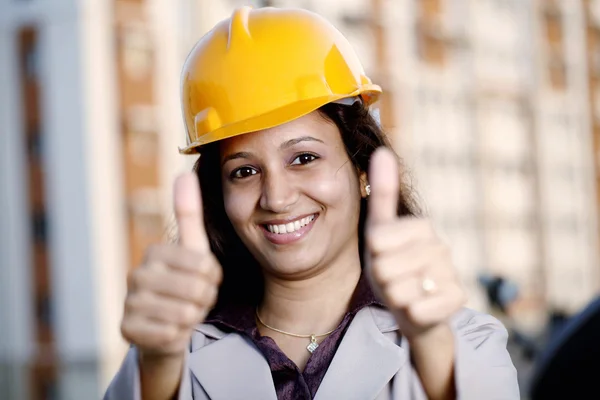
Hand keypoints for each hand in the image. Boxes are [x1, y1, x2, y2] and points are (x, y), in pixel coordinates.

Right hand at [120, 173, 222, 357]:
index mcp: (155, 252)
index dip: (213, 278)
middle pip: (197, 290)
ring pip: (185, 314)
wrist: (164, 326)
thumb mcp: (192, 249)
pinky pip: (172, 334)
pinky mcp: (127, 330)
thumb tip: (185, 173)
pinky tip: (170, 329)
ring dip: (192, 317)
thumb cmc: (183, 284)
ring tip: (183, 312)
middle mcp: (137, 275)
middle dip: (204, 299)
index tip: (203, 279)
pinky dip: (178, 334)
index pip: (205, 265)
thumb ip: (189, 213)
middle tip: (194, 299)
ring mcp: (129, 303)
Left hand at [365, 148, 465, 339]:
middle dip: (382, 278)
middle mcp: (441, 247)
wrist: (413, 307)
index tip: (384, 255)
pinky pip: (417, 310)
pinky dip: (411, 313)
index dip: (374, 254)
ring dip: (395, 297)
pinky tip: (420, 307)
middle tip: (394, 278)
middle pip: (385, 267)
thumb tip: (381, 150)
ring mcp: (452, 274)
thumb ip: (382, 194)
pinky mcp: (457, 301)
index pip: (377, 240)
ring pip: (400, 291)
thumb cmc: (392, 264)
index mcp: (422, 226)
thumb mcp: (380, 229)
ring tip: (406, 291)